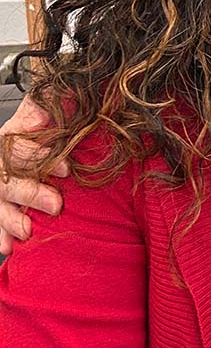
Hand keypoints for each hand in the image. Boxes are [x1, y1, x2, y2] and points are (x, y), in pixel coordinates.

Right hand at [0, 96, 66, 255]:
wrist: (58, 120)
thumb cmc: (59, 113)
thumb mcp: (54, 101)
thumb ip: (47, 105)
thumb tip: (44, 114)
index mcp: (12, 136)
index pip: (14, 148)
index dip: (37, 158)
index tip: (67, 169)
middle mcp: (2, 160)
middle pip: (6, 179)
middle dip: (30, 193)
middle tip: (57, 204)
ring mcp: (3, 183)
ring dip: (10, 218)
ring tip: (28, 230)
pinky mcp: (7, 201)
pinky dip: (2, 234)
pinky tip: (9, 247)